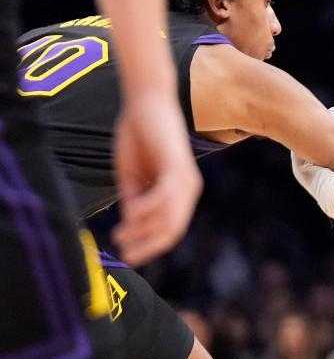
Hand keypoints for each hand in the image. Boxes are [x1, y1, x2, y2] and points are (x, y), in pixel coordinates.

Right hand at [111, 96, 201, 265]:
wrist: (144, 103)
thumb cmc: (137, 136)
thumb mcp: (132, 176)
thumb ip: (134, 199)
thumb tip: (130, 225)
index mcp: (180, 192)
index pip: (170, 230)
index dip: (149, 246)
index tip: (127, 255)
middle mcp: (188, 189)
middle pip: (172, 230)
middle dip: (147, 246)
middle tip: (124, 253)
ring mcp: (185, 179)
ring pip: (169, 219)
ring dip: (143, 231)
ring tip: (121, 235)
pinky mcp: (178, 167)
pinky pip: (165, 198)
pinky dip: (147, 209)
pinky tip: (130, 214)